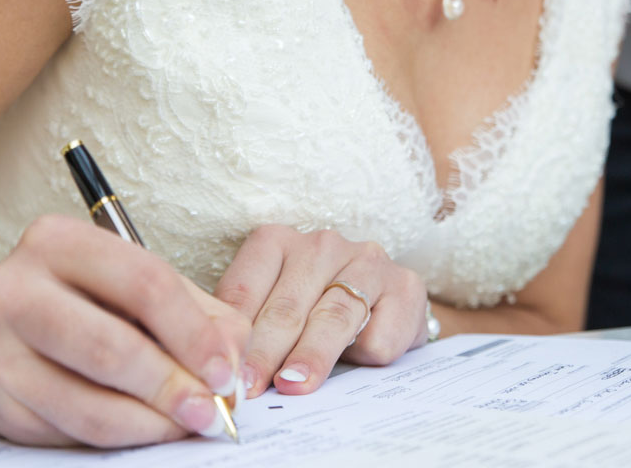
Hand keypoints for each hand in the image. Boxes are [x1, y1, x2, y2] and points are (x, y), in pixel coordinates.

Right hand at [0, 215, 249, 447]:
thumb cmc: (74, 299)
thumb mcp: (131, 281)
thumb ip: (194, 311)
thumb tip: (232, 358)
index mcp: (58, 241)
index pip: (144, 284)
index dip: (194, 334)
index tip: (225, 370)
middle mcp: (16, 288)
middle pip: (112, 347)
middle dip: (173, 386)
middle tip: (210, 410)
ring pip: (88, 404)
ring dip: (150, 424)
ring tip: (184, 425)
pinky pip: (69, 432)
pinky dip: (118, 437)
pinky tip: (143, 428)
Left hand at [215, 225, 427, 397]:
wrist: (384, 309)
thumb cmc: (314, 313)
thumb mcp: (273, 312)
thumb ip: (251, 333)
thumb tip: (226, 374)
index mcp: (277, 242)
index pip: (245, 289)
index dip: (234, 336)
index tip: (225, 373)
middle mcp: (321, 245)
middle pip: (287, 306)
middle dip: (266, 353)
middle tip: (250, 388)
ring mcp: (366, 261)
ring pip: (333, 315)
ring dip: (311, 355)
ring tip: (293, 384)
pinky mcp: (405, 286)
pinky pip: (379, 330)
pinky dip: (364, 357)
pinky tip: (357, 369)